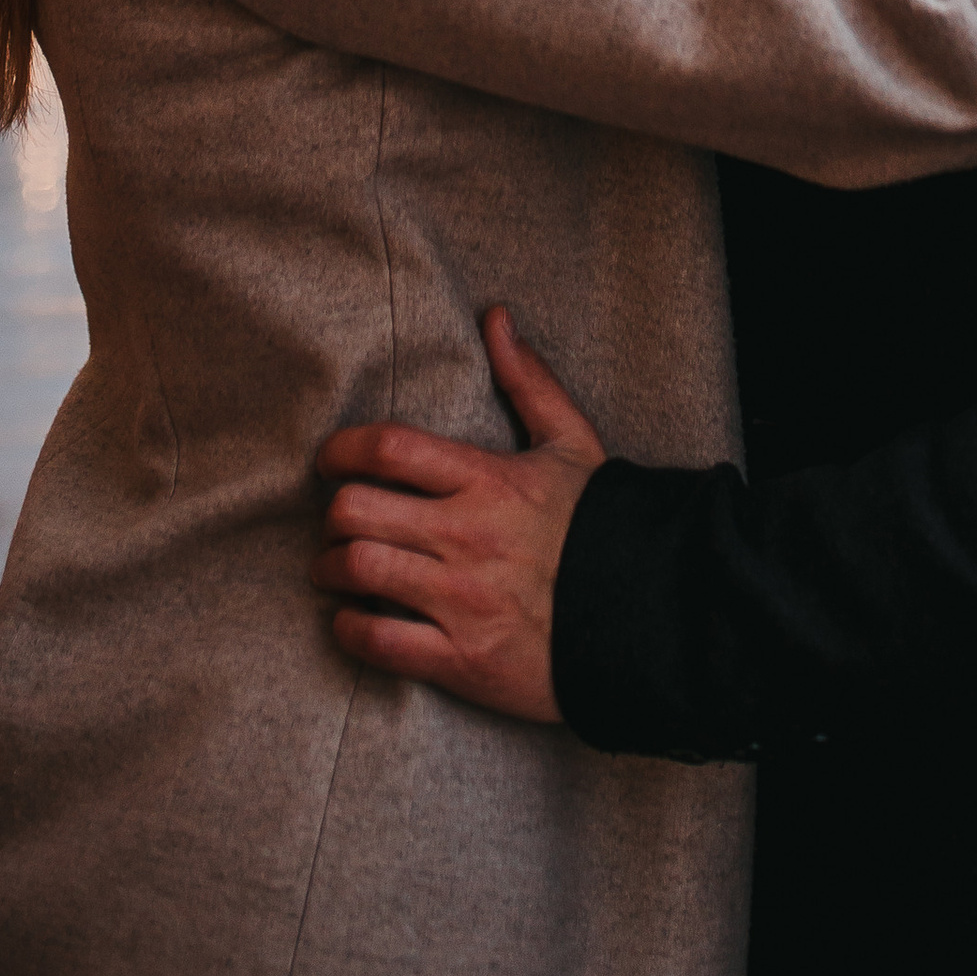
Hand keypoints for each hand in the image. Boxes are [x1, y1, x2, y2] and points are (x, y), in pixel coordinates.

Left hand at [313, 305, 604, 725]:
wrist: (647, 616)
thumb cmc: (600, 526)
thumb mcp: (571, 443)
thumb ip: (528, 380)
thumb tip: (496, 317)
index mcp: (488, 480)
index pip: (389, 448)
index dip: (343, 449)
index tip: (329, 461)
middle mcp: (467, 537)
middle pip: (357, 511)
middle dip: (334, 514)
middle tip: (338, 520)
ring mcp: (462, 601)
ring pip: (359, 572)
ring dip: (332, 569)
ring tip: (335, 568)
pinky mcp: (462, 658)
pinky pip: (379, 642)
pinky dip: (350, 630)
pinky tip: (352, 620)